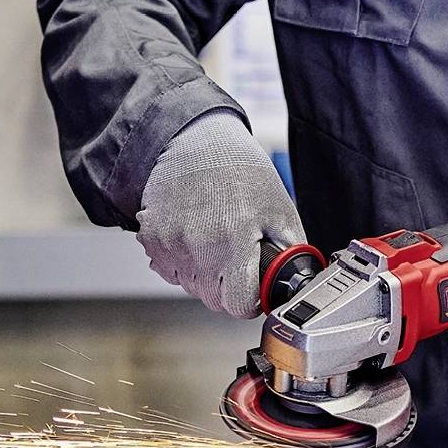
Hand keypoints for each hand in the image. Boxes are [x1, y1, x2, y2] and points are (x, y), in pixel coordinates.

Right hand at [136, 110, 304, 318]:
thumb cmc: (239, 171)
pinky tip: (192, 233)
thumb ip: (290, 252)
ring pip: (189, 285)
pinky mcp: (151, 237)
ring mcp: (170, 241)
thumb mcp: (280, 209)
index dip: (248, 299)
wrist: (196, 142)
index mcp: (235, 237)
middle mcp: (199, 243)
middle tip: (234, 254)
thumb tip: (296, 284)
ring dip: (203, 273)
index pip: (236, 304)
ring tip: (212, 237)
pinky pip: (168, 268)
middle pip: (212, 299)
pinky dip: (180, 259)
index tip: (251, 286)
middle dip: (227, 285)